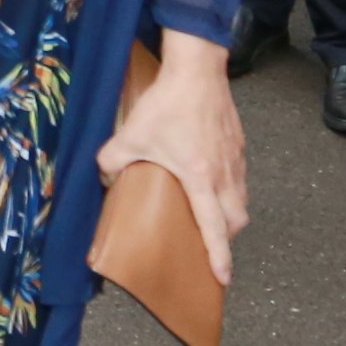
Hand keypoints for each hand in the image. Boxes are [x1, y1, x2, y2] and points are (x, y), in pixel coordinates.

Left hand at [97, 31, 249, 284]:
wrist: (197, 68)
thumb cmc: (168, 103)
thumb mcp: (130, 135)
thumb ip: (111, 161)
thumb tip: (103, 176)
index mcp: (200, 179)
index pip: (214, 228)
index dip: (219, 256)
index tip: (223, 277)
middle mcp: (224, 173)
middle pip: (237, 219)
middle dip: (228, 237)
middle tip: (212, 243)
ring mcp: (235, 157)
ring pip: (242, 197)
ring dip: (231, 212)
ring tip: (213, 214)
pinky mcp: (238, 142)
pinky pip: (240, 175)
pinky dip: (231, 187)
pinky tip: (213, 178)